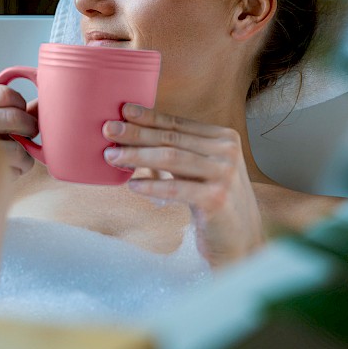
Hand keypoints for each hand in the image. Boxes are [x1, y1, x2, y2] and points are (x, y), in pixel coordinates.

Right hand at [0, 85, 38, 175]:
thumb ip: (7, 109)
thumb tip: (41, 104)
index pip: (2, 94)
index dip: (19, 101)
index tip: (20, 109)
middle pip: (13, 117)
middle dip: (30, 126)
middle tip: (29, 132)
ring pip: (18, 149)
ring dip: (26, 155)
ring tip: (18, 157)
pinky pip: (14, 172)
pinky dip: (16, 172)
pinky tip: (4, 171)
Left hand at [101, 103, 263, 266]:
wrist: (240, 238)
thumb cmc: (212, 199)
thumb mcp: (199, 168)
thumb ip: (178, 150)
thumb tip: (130, 134)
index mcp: (223, 137)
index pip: (177, 123)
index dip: (148, 117)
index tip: (122, 110)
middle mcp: (227, 151)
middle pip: (171, 138)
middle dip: (136, 133)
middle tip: (107, 129)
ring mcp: (225, 174)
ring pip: (171, 158)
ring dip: (137, 155)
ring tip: (111, 156)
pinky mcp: (217, 199)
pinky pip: (176, 188)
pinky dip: (152, 185)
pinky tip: (132, 184)